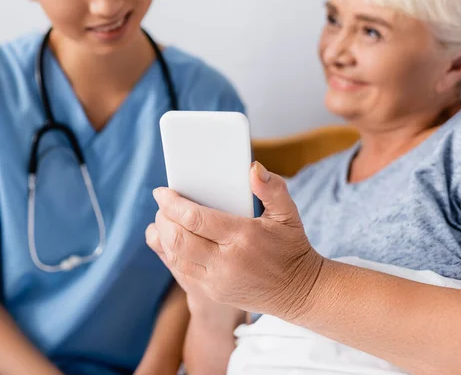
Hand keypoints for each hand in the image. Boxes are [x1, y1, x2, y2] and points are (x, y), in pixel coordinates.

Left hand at [149, 162, 323, 319]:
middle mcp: (226, 262)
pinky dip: (170, 254)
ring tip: (164, 219)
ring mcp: (217, 281)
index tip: (161, 192)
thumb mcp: (288, 214)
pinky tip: (171, 240)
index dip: (172, 203)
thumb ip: (272, 188)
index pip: (195, 219)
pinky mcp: (212, 293)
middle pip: (178, 239)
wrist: (299, 291)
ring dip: (163, 236)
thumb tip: (253, 168)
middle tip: (162, 204)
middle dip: (163, 218)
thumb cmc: (291, 248)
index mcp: (243, 236)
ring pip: (175, 257)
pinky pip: (181, 272)